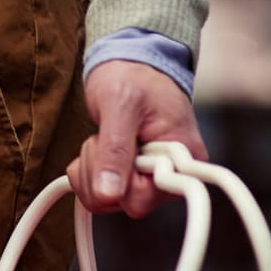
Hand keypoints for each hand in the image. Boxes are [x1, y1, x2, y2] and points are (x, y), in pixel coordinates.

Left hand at [67, 60, 207, 217]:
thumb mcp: (120, 104)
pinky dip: (88, 170)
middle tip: (105, 136)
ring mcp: (151, 181)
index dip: (116, 176)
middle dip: (98, 168)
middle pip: (120, 202)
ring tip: (105, 137)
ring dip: (92, 168)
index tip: (112, 143)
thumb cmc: (133, 78)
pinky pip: (99, 192)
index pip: (143, 199)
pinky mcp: (131, 179)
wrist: (131, 67)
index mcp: (183, 161)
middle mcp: (171, 178)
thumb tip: (109, 194)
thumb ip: (114, 149)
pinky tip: (99, 147)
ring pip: (105, 200)